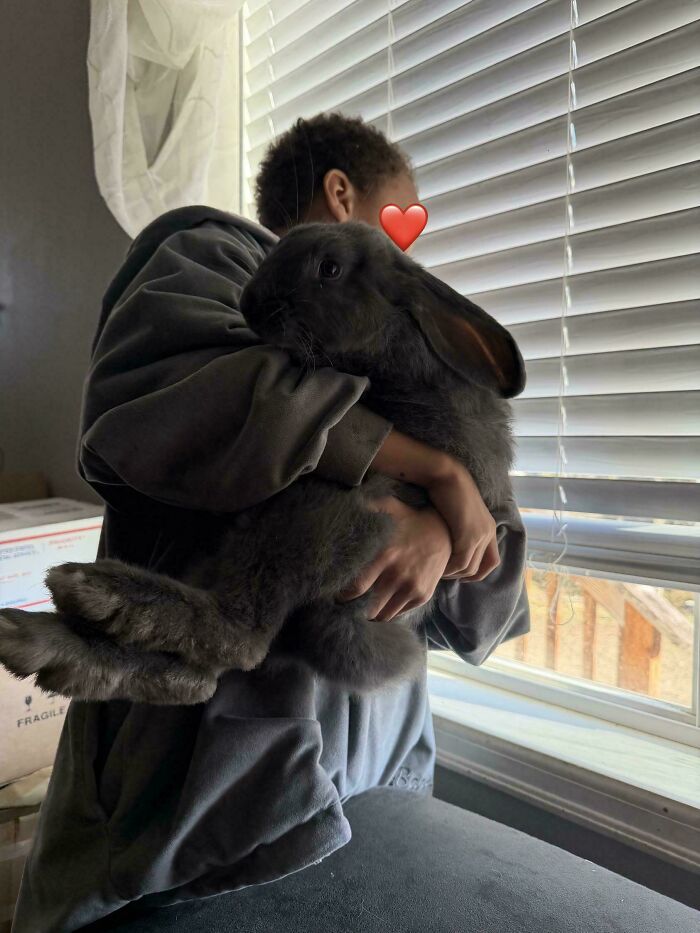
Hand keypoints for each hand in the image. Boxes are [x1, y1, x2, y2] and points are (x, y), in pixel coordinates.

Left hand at [337, 497, 451, 621]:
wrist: (444, 533)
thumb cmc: (408, 520)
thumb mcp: (387, 507)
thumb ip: (364, 508)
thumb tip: (340, 507)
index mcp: (385, 556)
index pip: (355, 588)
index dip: (342, 595)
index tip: (335, 594)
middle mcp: (398, 575)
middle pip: (367, 608)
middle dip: (353, 610)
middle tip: (345, 606)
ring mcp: (412, 588)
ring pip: (382, 615)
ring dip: (370, 614)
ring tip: (360, 608)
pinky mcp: (422, 596)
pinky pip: (397, 614)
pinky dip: (386, 612)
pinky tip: (379, 604)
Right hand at [369, 429, 499, 582]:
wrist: (445, 475)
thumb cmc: (445, 490)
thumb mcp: (457, 513)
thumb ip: (459, 529)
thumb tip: (449, 545)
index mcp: (489, 528)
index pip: (492, 562)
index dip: (477, 573)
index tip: (459, 574)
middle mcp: (488, 533)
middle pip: (479, 568)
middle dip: (461, 576)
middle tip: (443, 575)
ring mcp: (480, 535)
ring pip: (468, 568)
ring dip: (452, 573)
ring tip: (437, 571)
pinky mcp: (469, 536)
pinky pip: (460, 562)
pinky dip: (448, 568)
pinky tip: (436, 566)